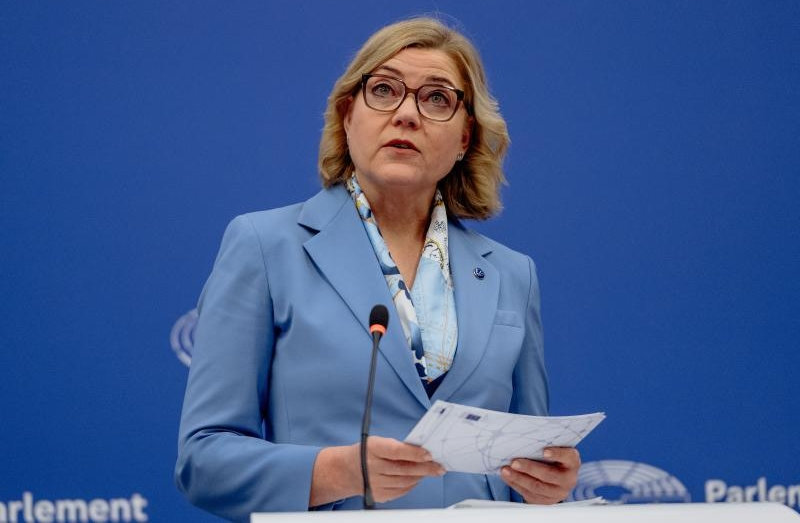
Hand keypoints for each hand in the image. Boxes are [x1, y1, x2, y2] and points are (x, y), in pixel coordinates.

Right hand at [309, 436, 443, 506]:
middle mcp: (372, 467)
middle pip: (404, 469)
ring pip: (405, 482)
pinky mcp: (378, 495)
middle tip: (439, 466)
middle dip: (425, 468)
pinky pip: (401, 491)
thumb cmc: (369, 452)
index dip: (414, 453)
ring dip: (420, 476)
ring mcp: (375, 483)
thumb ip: (398, 446)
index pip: (397, 451)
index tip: (429, 454)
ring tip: (430, 471)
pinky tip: (417, 478)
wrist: (348, 470)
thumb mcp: (379, 442)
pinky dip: (412, 484)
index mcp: (373, 449)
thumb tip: (423, 451)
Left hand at [500, 447, 579, 503]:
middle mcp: (568, 479)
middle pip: (548, 475)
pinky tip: (507, 476)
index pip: (568, 457)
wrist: (557, 477)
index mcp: (572, 462)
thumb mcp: (555, 448)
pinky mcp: (546, 501)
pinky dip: (515, 484)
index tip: (544, 451)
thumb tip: (524, 438)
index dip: (557, 454)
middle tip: (514, 462)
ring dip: (518, 478)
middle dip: (529, 468)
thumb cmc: (553, 457)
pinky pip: (529, 494)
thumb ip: (545, 444)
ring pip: (536, 487)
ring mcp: (558, 492)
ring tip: (505, 470)